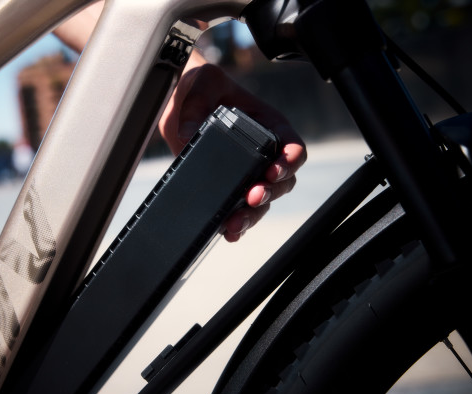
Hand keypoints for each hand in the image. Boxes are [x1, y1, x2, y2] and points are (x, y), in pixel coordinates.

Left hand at [159, 58, 305, 241]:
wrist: (179, 102)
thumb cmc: (201, 86)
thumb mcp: (201, 84)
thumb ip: (197, 105)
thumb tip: (187, 135)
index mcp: (268, 125)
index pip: (291, 146)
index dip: (289, 161)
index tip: (274, 171)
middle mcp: (262, 152)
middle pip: (281, 181)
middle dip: (269, 193)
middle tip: (252, 197)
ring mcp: (245, 172)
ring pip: (260, 201)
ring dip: (251, 215)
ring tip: (235, 222)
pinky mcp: (226, 186)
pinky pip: (238, 209)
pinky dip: (235, 223)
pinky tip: (226, 231)